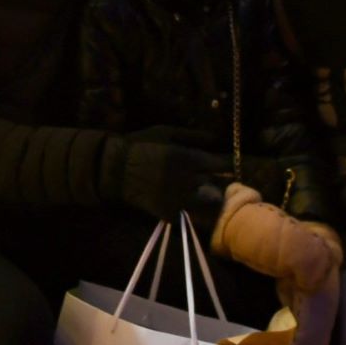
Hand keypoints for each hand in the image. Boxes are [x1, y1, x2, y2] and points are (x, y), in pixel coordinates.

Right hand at [101, 136, 227, 222]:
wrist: (115, 169)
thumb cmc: (141, 145)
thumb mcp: (166, 132)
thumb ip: (193, 136)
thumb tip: (216, 138)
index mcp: (186, 157)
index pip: (219, 164)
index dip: (227, 164)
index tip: (230, 165)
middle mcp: (185, 179)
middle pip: (214, 182)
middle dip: (217, 179)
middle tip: (220, 178)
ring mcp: (177, 198)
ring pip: (205, 199)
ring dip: (208, 194)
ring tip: (206, 190)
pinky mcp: (168, 212)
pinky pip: (189, 210)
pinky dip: (192, 205)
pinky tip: (188, 198)